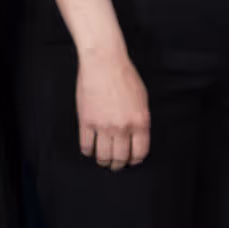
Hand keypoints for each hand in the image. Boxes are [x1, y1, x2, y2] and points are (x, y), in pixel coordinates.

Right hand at [75, 49, 152, 167]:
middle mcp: (122, 127)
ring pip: (102, 156)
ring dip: (103, 161)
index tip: (131, 161)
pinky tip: (90, 149)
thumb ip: (140, 120)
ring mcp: (103, 126)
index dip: (135, 160)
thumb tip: (137, 136)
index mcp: (140, 122)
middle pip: (120, 158)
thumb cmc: (125, 76)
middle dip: (118, 165)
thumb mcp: (142, 99)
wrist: (104, 63)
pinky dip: (88, 151)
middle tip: (116, 165)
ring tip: (103, 160)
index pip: (139, 152)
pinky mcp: (86, 122)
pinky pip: (86, 146)